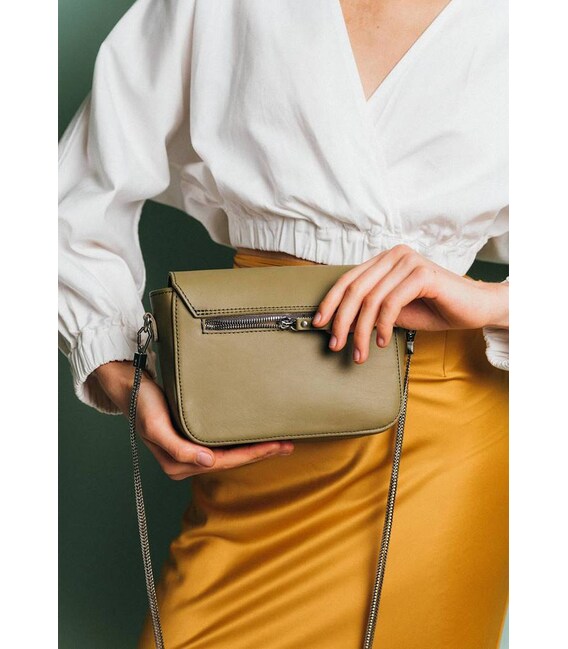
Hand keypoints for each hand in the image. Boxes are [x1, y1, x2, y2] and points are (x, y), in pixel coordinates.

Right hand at [93, 360, 293, 478]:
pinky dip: (242, 440)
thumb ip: (178, 449)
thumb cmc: (143, 403)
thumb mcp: (155, 426)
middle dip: (260, 454)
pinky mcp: (193, 436)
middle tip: (288, 444)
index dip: (253, 456)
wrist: (129, 384)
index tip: (276, 447)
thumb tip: (207, 462)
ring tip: (279, 441)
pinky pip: (223, 443)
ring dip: (254, 448)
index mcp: (179, 464)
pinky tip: (255, 435)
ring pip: (230, 453)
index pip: (225, 462)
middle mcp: (187, 461)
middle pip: (232, 460)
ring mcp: (191, 449)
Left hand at [311, 244, 508, 363]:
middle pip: (355, 290)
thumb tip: (340, 324)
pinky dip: (382, 325)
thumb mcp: (395, 311)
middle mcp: (394, 256)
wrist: (475, 308)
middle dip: (341, 321)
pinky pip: (391, 302)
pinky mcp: (422, 274)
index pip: (348, 280)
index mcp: (385, 260)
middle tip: (336, 345)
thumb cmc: (435, 309)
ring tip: (360, 353)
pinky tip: (381, 341)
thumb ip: (370, 311)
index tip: (319, 324)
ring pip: (371, 299)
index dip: (330, 303)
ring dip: (361, 330)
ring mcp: (408, 261)